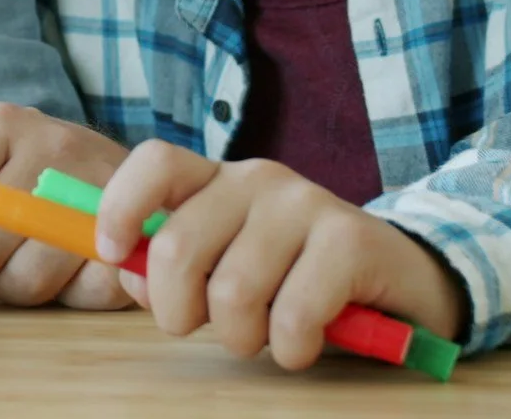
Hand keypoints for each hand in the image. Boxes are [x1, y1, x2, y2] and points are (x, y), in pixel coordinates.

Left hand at [0, 102, 133, 307]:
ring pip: (28, 278)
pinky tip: (72, 263)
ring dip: (18, 284)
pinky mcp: (139, 226)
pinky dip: (71, 292)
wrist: (103, 179)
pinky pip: (84, 290)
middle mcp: (43, 142)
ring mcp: (96, 182)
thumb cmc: (0, 184)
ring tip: (29, 251)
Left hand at [93, 141, 465, 367]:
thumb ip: (170, 267)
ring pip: (233, 291)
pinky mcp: (351, 240)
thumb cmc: (293, 280)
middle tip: (207, 329)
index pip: (155, 162)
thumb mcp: (225, 269)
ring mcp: (306, 203)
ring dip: (243, 338)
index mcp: (216, 179)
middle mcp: (257, 178)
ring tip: (267, 335)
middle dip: (178, 310)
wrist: (400, 282)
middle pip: (178, 244)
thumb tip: (124, 271)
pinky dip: (291, 348)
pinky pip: (293, 314)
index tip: (111, 253)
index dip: (120, 206)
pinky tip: (305, 343)